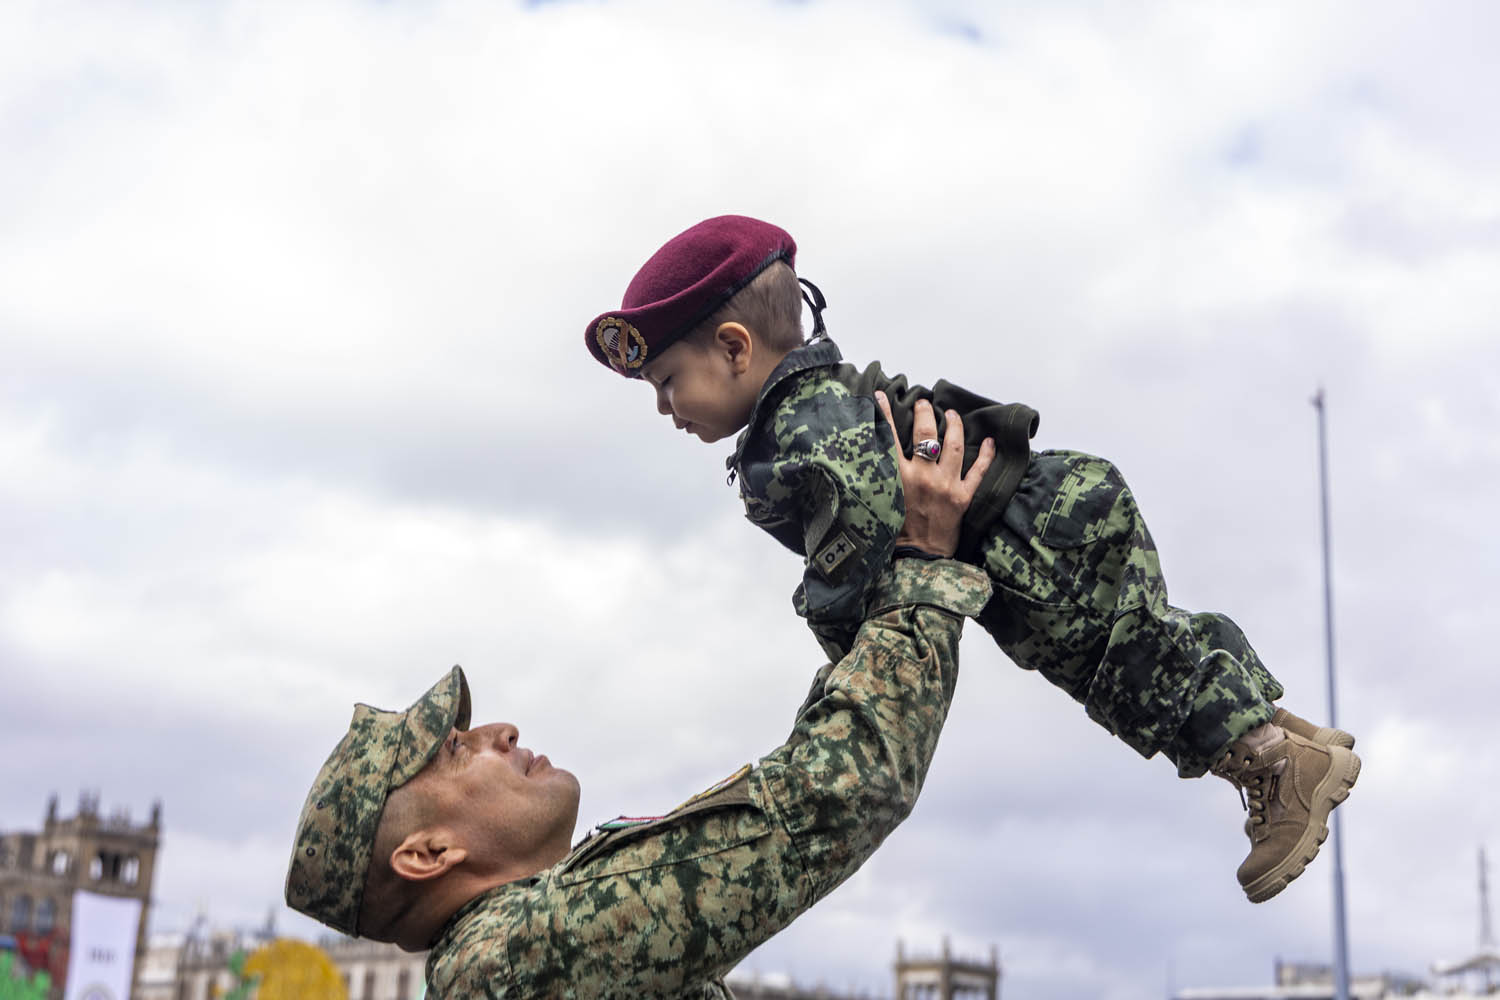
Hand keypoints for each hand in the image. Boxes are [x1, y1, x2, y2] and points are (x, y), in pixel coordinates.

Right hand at [876, 392, 993, 558]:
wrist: (917, 558)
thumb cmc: (895, 532)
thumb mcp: (881, 499)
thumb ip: (883, 475)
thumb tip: (878, 452)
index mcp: (898, 477)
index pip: (890, 437)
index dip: (885, 413)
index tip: (881, 395)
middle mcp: (923, 477)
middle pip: (926, 435)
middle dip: (924, 413)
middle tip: (923, 403)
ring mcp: (945, 486)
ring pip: (954, 446)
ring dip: (954, 426)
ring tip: (952, 415)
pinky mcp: (963, 498)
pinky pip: (978, 472)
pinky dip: (986, 455)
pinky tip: (989, 441)